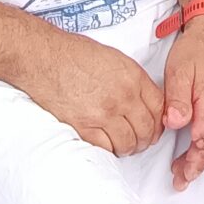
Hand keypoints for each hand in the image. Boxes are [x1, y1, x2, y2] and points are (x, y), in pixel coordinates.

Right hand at [19, 35, 165, 156]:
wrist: (44, 57)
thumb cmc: (74, 54)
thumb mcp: (114, 58)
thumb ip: (132, 79)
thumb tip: (142, 99)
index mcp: (133, 77)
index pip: (159, 107)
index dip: (159, 121)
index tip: (154, 127)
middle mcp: (123, 96)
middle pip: (147, 129)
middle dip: (145, 139)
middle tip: (139, 140)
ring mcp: (104, 113)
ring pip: (129, 143)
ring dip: (128, 147)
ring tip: (122, 145)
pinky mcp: (84, 126)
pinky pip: (106, 148)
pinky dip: (108, 150)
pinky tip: (105, 144)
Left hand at [162, 20, 203, 191]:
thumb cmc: (194, 50)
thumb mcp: (179, 71)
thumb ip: (178, 99)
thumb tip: (176, 123)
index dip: (193, 161)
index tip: (181, 175)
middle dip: (196, 167)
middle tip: (180, 181)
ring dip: (201, 159)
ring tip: (182, 173)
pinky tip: (193, 151)